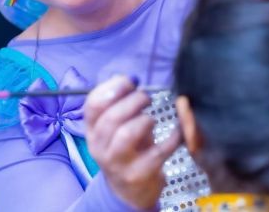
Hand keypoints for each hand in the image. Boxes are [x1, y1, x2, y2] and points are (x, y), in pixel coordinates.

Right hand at [84, 75, 180, 209]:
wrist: (128, 191)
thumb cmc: (125, 149)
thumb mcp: (116, 128)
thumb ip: (119, 103)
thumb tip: (130, 77)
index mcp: (91, 130)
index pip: (92, 105)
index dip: (112, 88)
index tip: (130, 81)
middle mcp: (99, 147)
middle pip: (111, 118)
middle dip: (133, 101)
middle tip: (146, 98)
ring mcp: (117, 163)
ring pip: (127, 134)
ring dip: (145, 120)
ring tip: (151, 118)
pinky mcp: (138, 175)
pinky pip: (157, 151)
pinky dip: (171, 138)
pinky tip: (176, 132)